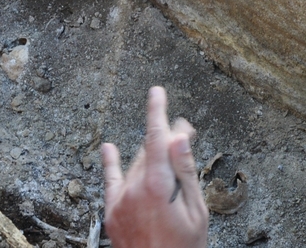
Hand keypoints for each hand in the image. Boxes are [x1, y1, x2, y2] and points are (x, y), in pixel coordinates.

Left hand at [102, 86, 207, 247]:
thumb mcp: (196, 212)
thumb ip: (185, 171)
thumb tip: (179, 137)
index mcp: (157, 186)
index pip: (157, 138)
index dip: (157, 111)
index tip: (156, 92)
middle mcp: (134, 190)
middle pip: (150, 150)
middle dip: (167, 137)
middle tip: (184, 130)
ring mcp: (120, 202)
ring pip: (135, 165)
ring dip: (150, 154)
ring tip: (167, 148)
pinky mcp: (112, 214)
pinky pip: (111, 182)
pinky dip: (110, 164)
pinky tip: (108, 148)